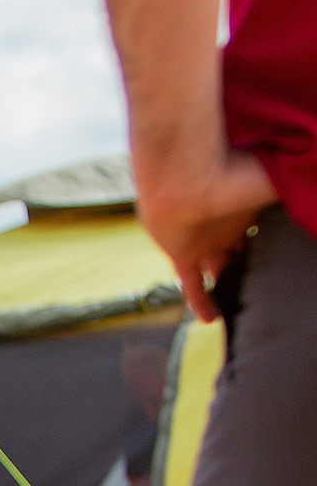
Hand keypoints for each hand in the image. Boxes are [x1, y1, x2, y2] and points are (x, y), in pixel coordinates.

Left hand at [135, 148, 277, 319]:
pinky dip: (200, 302)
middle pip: (242, 251)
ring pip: (218, 268)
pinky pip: (191, 285)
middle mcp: (226, 224)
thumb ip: (308, 193)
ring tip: (246, 306)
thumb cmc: (237, 165)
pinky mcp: (181, 253)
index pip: (266, 231)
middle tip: (271, 287)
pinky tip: (211, 320)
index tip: (290, 261)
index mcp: (250, 208)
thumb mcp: (282, 181)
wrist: (189, 173)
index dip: (275, 245)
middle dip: (253, 265)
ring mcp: (203, 239)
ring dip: (229, 283)